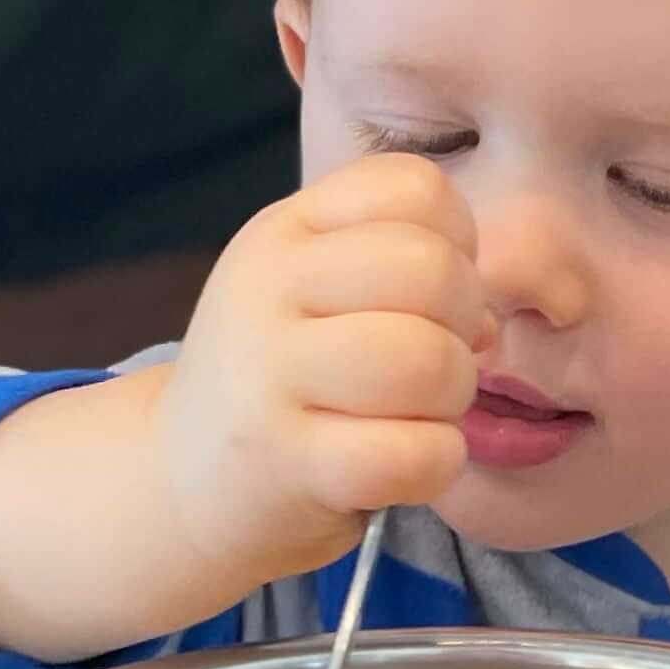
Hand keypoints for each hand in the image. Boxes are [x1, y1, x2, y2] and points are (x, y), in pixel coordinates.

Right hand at [0, 156, 489, 663]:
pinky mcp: (284, 462)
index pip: (414, 188)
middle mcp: (268, 287)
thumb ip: (404, 276)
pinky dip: (437, 464)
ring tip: (417, 415)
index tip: (426, 296)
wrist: (182, 479)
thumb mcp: (317, 294)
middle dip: (462, 325)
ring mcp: (268, 374)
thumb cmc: (282, 381)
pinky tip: (404, 465)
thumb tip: (487, 323)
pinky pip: (414, 453)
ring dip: (451, 399)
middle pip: (431, 270)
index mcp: (286, 230)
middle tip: (431, 366)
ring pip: (426, 360)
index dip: (456, 243)